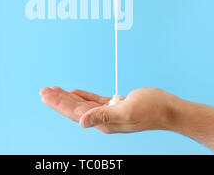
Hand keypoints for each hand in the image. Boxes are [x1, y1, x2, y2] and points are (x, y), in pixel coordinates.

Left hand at [39, 86, 178, 133]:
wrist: (169, 110)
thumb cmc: (152, 110)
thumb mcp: (126, 111)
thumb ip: (102, 116)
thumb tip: (81, 122)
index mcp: (103, 122)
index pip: (75, 112)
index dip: (58, 103)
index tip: (45, 94)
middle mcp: (103, 119)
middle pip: (75, 108)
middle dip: (58, 99)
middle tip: (43, 90)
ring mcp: (109, 113)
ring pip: (83, 104)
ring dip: (68, 97)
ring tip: (53, 90)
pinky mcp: (116, 105)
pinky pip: (94, 100)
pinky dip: (83, 95)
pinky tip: (74, 92)